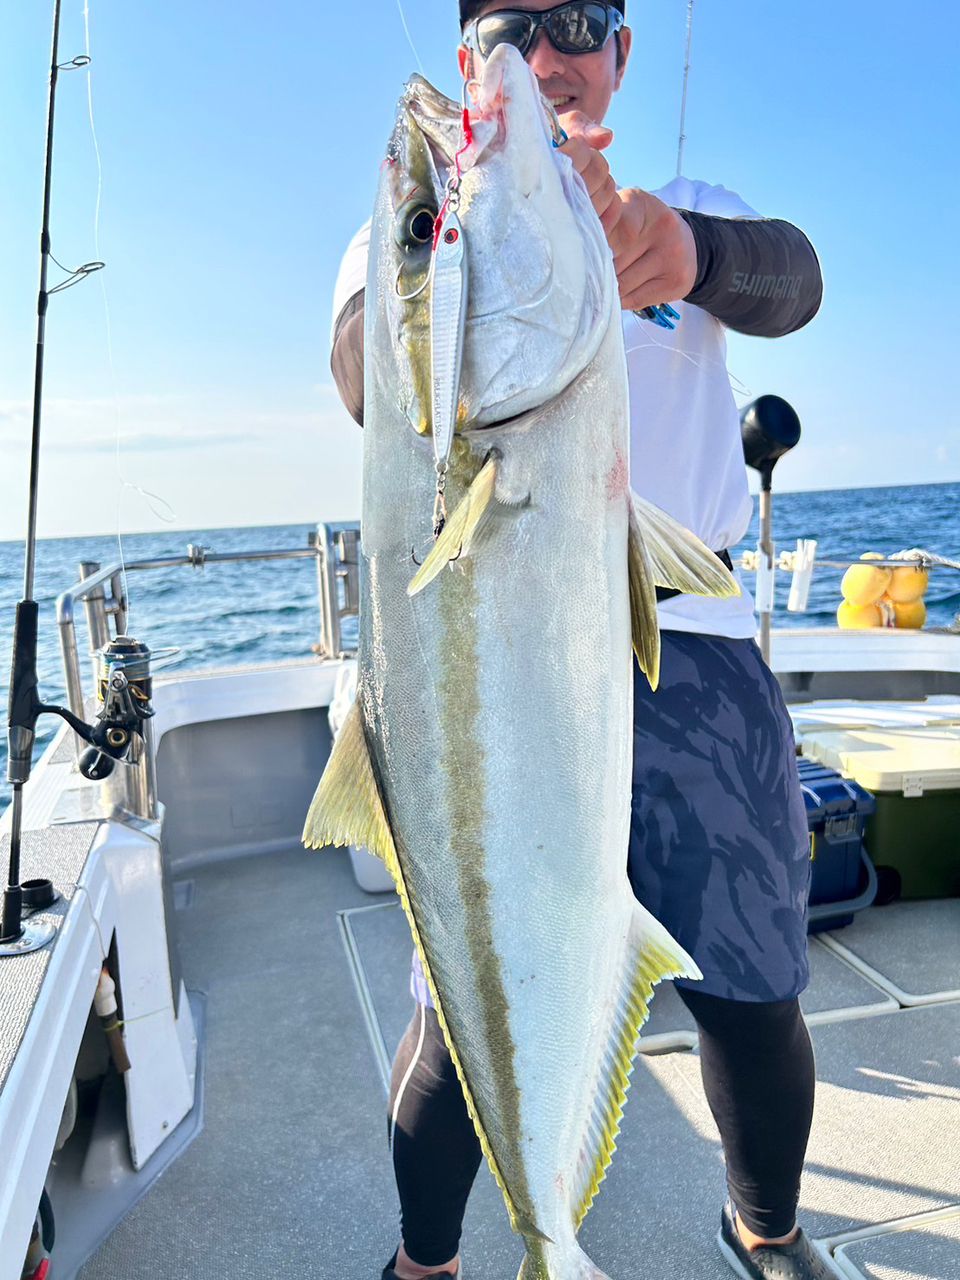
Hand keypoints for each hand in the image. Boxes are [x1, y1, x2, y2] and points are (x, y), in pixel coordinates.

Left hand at [558, 114, 697, 309]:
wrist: (689, 246)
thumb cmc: (641, 229)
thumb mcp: (624, 211)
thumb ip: (601, 222)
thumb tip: (567, 248)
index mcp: (642, 204)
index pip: (608, 229)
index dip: (592, 245)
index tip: (581, 253)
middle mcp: (662, 227)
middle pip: (612, 260)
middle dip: (597, 268)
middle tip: (587, 271)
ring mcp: (673, 256)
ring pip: (621, 284)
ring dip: (608, 287)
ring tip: (606, 281)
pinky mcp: (676, 282)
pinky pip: (634, 299)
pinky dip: (621, 300)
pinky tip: (620, 292)